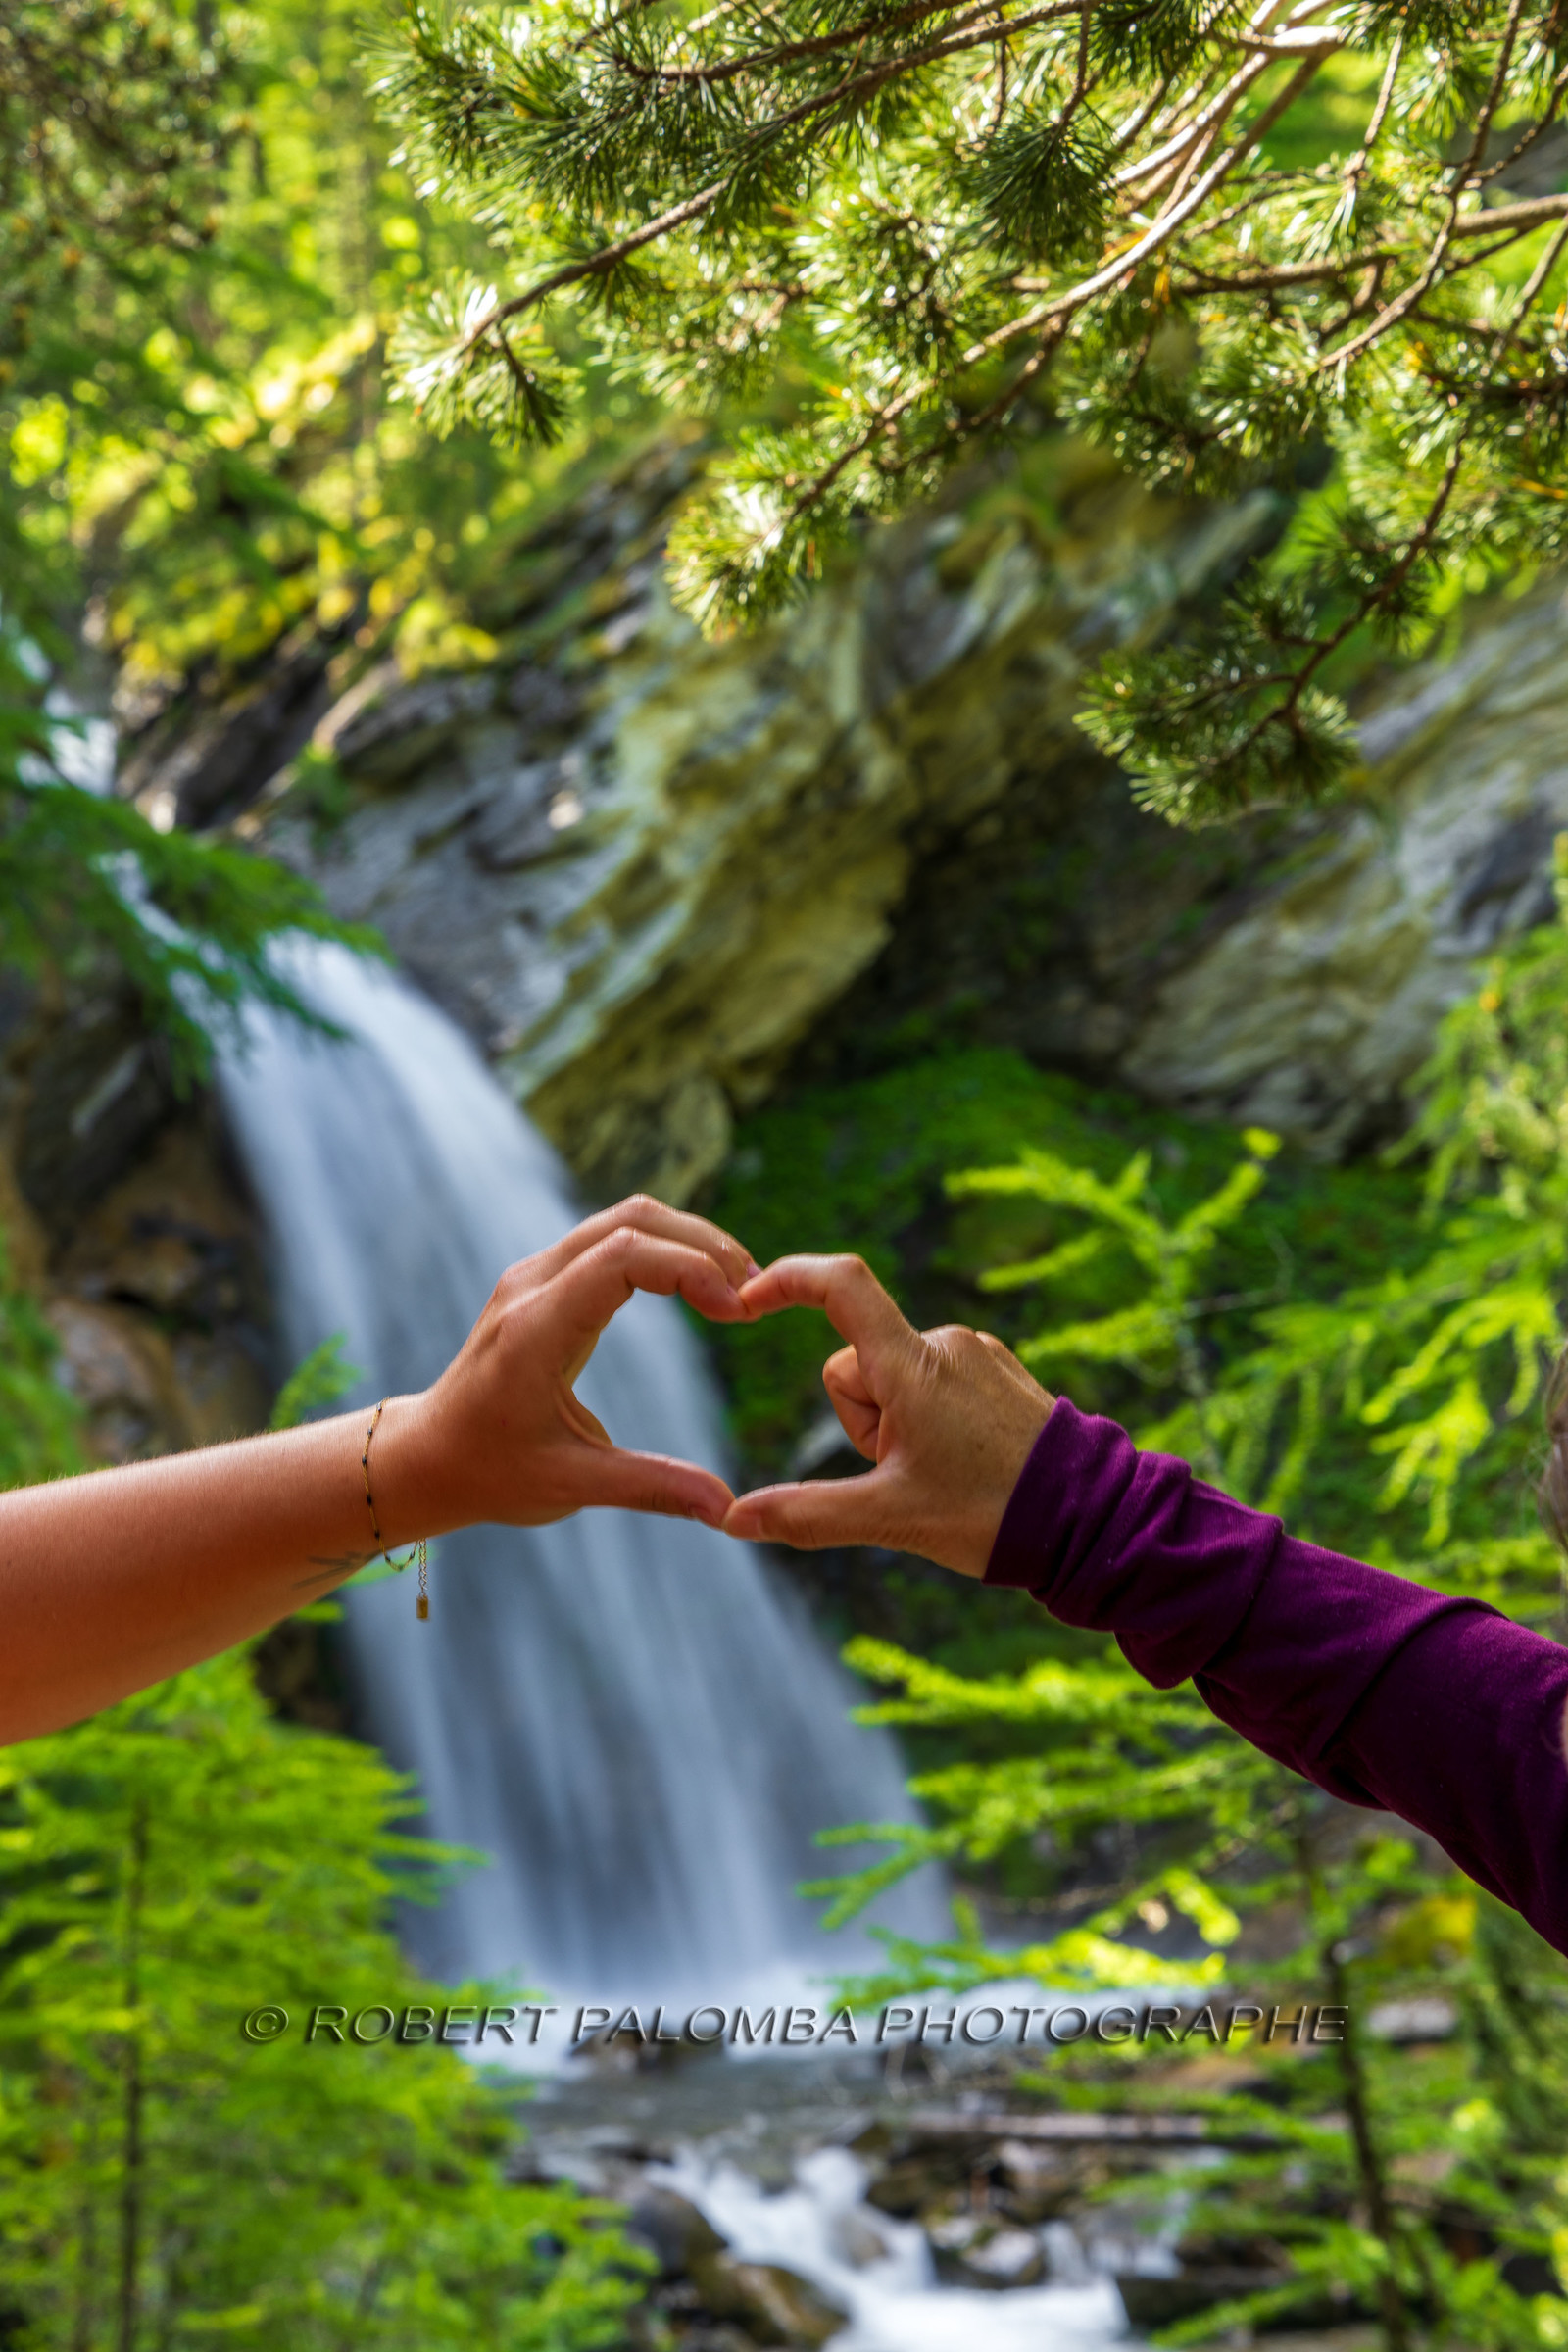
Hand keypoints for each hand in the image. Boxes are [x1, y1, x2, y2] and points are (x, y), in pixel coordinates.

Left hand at [382, 1197, 756, 1532]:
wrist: (427, 1456)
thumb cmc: (491, 1473)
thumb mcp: (571, 1485)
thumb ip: (651, 1489)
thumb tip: (728, 1511)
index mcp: (536, 1329)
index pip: (624, 1256)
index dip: (692, 1268)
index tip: (738, 1312)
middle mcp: (532, 1286)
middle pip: (632, 1219)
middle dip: (704, 1245)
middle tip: (757, 1293)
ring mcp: (535, 1276)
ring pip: (625, 1218)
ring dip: (688, 1241)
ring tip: (739, 1289)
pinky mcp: (544, 1281)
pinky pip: (612, 1238)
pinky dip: (663, 1250)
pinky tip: (700, 1288)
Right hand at [721, 1254, 1054, 1575]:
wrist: (1090, 1520)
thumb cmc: (992, 1515)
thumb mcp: (890, 1518)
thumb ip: (807, 1515)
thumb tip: (735, 1520)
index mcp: (913, 1366)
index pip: (840, 1286)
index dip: (787, 1279)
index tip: (748, 1299)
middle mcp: (944, 1343)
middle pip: (855, 1365)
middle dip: (863, 1420)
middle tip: (909, 1471)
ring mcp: (975, 1353)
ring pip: (892, 1379)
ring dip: (897, 1424)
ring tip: (945, 1470)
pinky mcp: (996, 1369)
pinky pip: (932, 1382)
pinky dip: (929, 1417)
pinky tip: (965, 1458)